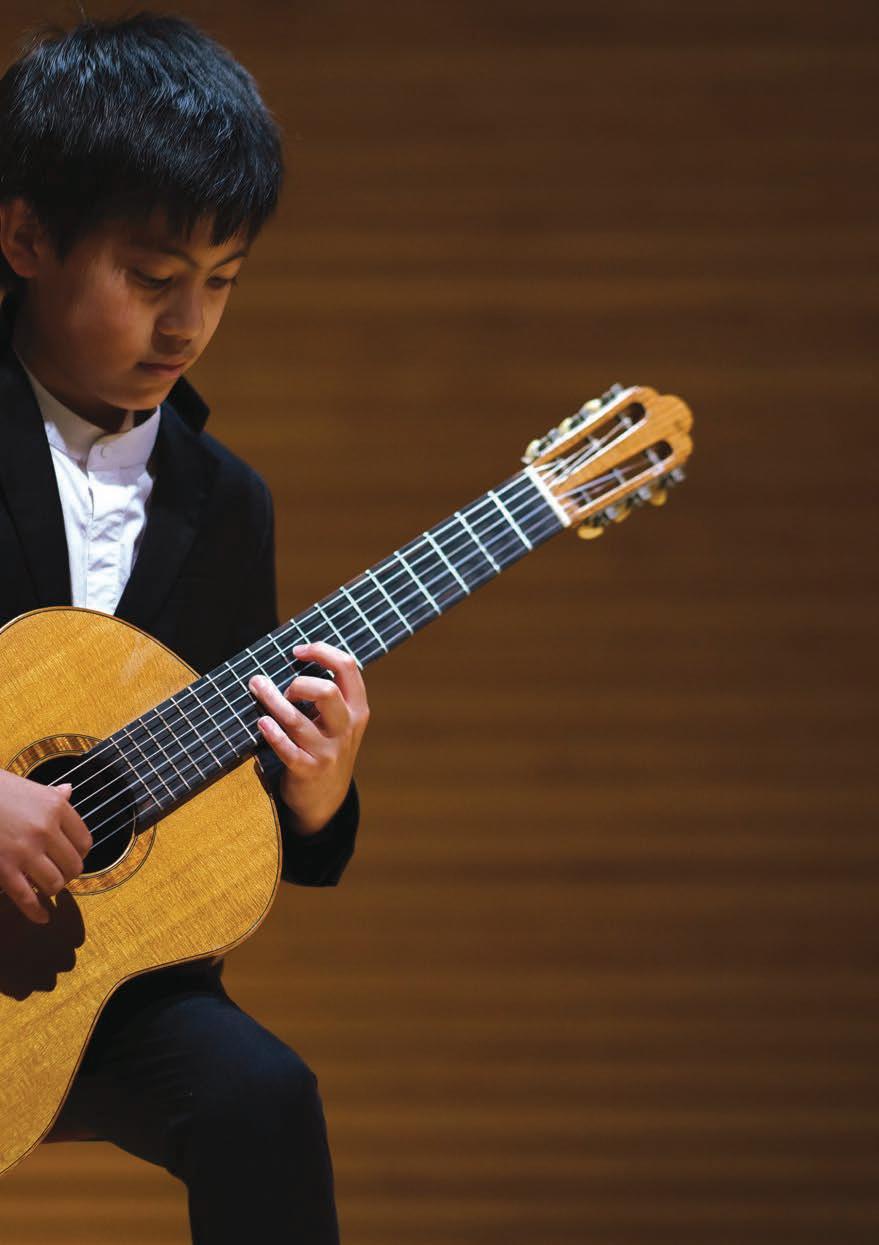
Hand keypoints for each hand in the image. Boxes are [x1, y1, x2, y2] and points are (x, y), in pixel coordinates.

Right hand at [0, 769, 92, 923]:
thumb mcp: (28, 787)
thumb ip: (51, 795)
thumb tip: (68, 791)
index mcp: (55, 807)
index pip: (84, 841)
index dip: (80, 854)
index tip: (72, 858)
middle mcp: (45, 829)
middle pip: (73, 866)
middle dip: (68, 874)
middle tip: (58, 874)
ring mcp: (25, 850)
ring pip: (54, 884)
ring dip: (52, 890)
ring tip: (45, 887)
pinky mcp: (4, 867)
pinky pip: (26, 898)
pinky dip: (36, 912)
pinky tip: (42, 917)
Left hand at [248, 642, 368, 835]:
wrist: (326, 798)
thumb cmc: (326, 747)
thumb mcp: (340, 721)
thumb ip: (329, 695)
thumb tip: (296, 657)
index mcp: (357, 709)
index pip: (347, 668)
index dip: (322, 651)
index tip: (298, 651)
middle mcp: (346, 728)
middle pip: (327, 692)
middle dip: (298, 683)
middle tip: (284, 688)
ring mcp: (328, 751)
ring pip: (297, 719)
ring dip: (272, 700)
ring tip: (256, 686)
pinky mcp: (308, 770)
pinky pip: (287, 749)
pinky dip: (272, 733)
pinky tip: (261, 722)